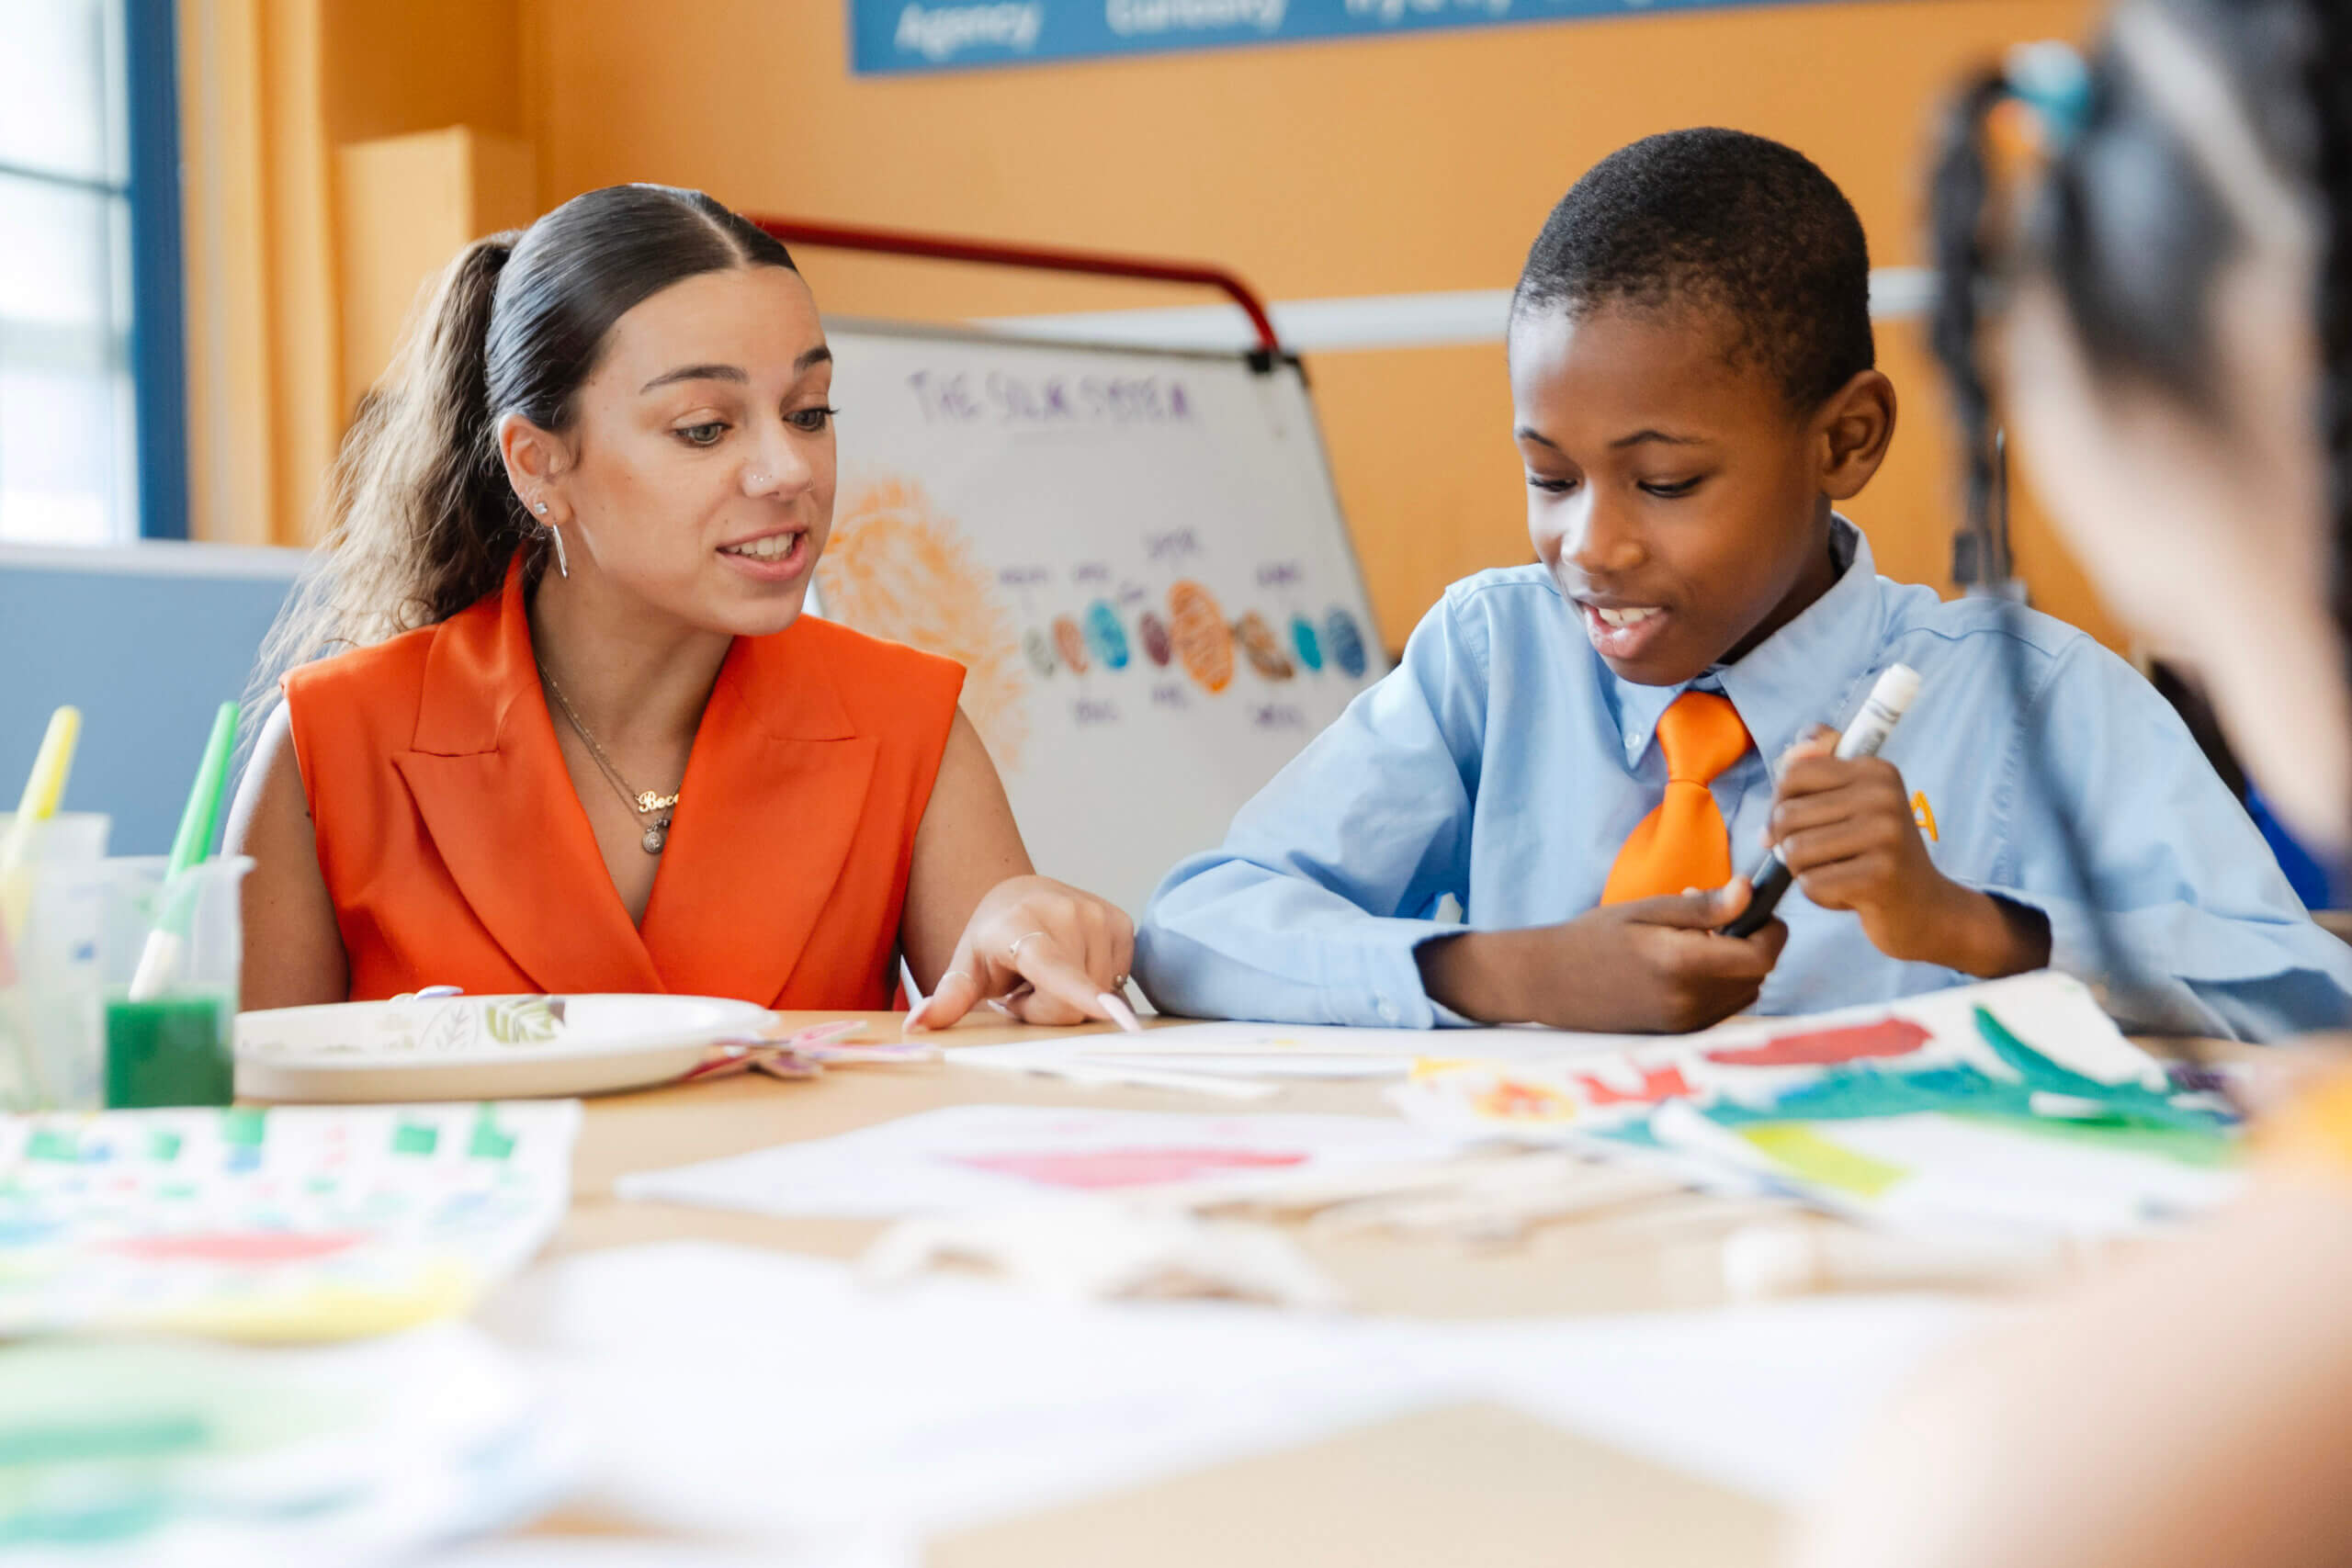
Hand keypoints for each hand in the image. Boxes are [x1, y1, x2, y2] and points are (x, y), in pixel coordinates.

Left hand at [906, 874, 1137, 1030]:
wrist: (1022, 896)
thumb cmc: (991, 942)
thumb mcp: (966, 969)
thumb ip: (948, 1000)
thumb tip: (915, 1026)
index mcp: (1019, 926)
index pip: (1052, 967)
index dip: (1081, 994)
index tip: (1112, 1014)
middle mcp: (1064, 912)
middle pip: (1071, 1004)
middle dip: (1048, 1009)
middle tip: (1028, 987)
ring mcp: (1097, 914)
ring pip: (1098, 996)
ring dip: (1074, 997)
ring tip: (1050, 975)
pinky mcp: (1121, 922)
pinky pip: (1118, 981)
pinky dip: (1097, 983)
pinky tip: (1075, 963)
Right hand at [1417, 882, 1787, 1032]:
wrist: (1549, 982)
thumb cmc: (1593, 938)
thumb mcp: (1646, 909)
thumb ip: (1702, 906)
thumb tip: (1748, 892)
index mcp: (1680, 963)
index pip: (1761, 957)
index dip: (1772, 932)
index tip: (1761, 911)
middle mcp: (1688, 1001)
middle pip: (1757, 976)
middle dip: (1753, 945)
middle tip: (1720, 918)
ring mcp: (1685, 1023)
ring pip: (1744, 993)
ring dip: (1737, 966)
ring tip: (1697, 941)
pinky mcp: (1679, 1034)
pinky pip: (1723, 1007)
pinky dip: (1720, 984)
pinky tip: (1686, 966)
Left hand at [1768, 727, 2046, 975]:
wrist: (1926, 907)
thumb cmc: (1876, 853)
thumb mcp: (1852, 803)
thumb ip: (1816, 767)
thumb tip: (1789, 753)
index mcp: (1874, 770)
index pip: (1793, 774)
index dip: (1778, 805)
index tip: (1791, 827)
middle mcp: (1883, 796)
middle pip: (1786, 814)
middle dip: (1787, 843)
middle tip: (1818, 857)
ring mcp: (1885, 835)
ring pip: (1794, 851)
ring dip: (1803, 871)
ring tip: (1836, 873)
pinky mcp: (1880, 876)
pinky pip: (1812, 884)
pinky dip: (1820, 895)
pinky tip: (1849, 894)